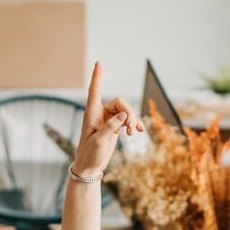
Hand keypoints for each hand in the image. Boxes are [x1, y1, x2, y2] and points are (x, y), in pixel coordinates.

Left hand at [71, 62, 142, 178]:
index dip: (97, 76)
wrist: (90, 166)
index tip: (98, 62)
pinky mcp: (115, 126)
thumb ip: (111, 127)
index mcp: (91, 113)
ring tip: (134, 132)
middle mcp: (100, 113)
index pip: (94, 90)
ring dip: (133, 120)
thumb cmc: (90, 154)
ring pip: (126, 110)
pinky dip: (134, 124)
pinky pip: (128, 119)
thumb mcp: (99, 141)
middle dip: (129, 113)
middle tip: (131, 128)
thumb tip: (124, 115)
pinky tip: (139, 131)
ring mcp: (108, 119)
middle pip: (120, 102)